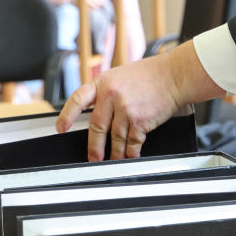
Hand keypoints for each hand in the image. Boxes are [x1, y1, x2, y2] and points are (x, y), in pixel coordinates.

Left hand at [57, 41, 223, 160]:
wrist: (174, 75)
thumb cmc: (152, 75)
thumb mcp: (122, 76)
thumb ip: (108, 92)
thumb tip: (100, 113)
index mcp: (103, 82)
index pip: (78, 100)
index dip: (67, 115)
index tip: (61, 128)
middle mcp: (111, 95)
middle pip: (97, 127)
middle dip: (94, 147)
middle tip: (93, 158)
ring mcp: (125, 108)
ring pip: (115, 138)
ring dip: (115, 153)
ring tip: (115, 160)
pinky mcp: (139, 120)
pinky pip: (132, 142)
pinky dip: (131, 152)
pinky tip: (131, 156)